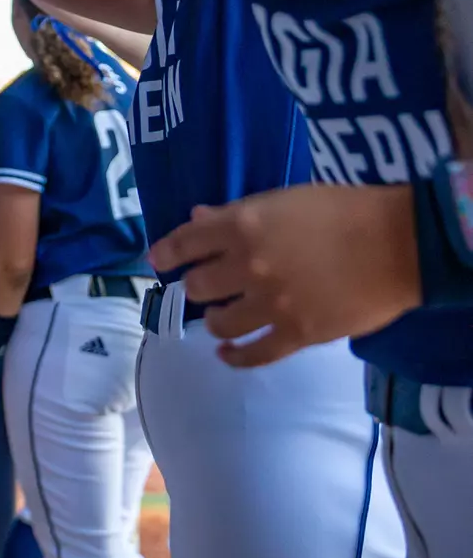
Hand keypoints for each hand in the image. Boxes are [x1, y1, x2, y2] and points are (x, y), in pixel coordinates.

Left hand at [151, 184, 421, 367]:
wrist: (399, 243)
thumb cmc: (344, 209)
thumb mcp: (282, 200)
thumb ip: (235, 213)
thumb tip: (197, 216)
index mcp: (241, 227)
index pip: (185, 242)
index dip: (166, 253)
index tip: (158, 261)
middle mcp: (248, 267)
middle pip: (197, 287)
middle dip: (196, 287)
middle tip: (205, 288)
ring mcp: (271, 304)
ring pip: (219, 324)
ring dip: (215, 321)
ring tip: (220, 319)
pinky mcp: (297, 334)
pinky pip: (255, 355)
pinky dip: (235, 358)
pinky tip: (226, 355)